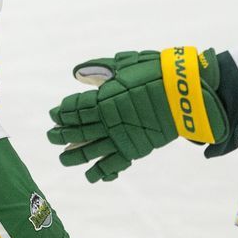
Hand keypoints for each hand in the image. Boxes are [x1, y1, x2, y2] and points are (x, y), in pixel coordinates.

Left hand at [47, 47, 227, 182]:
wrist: (185, 92)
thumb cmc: (156, 71)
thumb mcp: (126, 63)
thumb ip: (100, 68)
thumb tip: (77, 73)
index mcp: (104, 97)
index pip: (74, 108)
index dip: (61, 111)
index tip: (54, 114)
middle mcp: (108, 120)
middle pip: (77, 129)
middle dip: (61, 133)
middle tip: (51, 135)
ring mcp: (121, 136)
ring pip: (90, 151)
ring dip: (73, 155)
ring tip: (63, 159)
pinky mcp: (135, 149)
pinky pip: (113, 165)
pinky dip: (101, 172)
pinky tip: (92, 175)